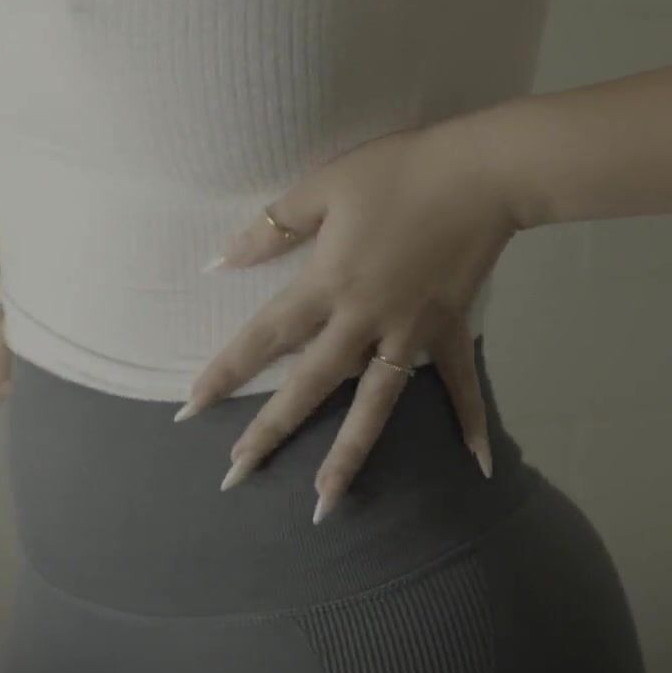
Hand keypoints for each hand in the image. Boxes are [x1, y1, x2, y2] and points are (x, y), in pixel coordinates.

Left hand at [174, 116, 518, 523]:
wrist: (481, 172)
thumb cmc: (397, 171)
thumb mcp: (323, 187)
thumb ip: (273, 228)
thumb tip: (221, 261)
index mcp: (327, 284)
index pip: (264, 337)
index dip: (224, 371)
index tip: (189, 407)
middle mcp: (363, 319)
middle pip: (309, 385)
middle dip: (270, 432)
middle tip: (236, 475)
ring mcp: (410, 331)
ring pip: (374, 404)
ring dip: (349, 454)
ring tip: (325, 501)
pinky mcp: (450, 329)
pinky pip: (460, 384)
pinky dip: (471, 422)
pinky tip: (477, 467)